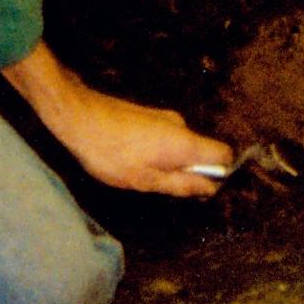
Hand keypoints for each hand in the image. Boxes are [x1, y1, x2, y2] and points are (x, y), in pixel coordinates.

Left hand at [0, 40, 233, 198]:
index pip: (225, 156)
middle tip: (160, 183)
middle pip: (202, 151)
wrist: (77, 115)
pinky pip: (166, 137)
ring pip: (181, 146)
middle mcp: (182, 126)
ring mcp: (165, 118)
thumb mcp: (146, 180)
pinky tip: (130, 156)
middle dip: (189, 170)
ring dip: (169, 161)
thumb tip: (210, 188)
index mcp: (186, 144)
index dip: (221, 174)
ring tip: (138, 170)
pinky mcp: (150, 115)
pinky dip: (157, 150)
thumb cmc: (110, 153)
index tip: (200, 187)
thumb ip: (182, 185)